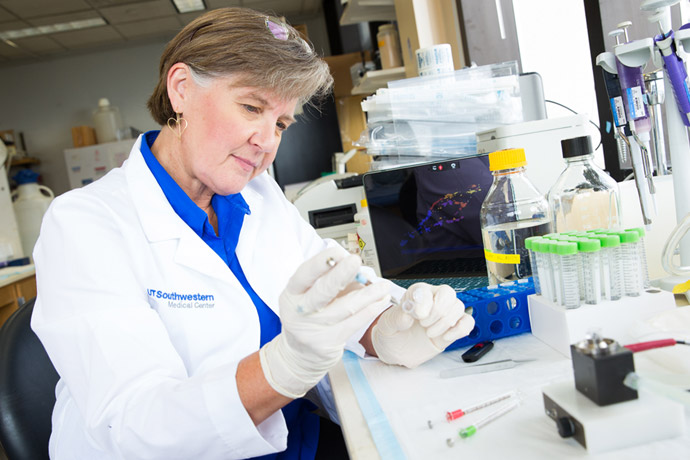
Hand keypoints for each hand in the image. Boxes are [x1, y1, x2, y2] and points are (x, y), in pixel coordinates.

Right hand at [260, 247, 390, 398]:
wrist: (301, 355)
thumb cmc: (309, 317)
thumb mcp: (310, 296)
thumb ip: (329, 281)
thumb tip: (358, 269)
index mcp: (291, 293)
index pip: (305, 274)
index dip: (321, 263)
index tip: (338, 252)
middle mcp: (299, 311)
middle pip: (322, 291)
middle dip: (341, 274)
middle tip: (356, 261)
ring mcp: (312, 330)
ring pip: (345, 308)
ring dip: (367, 294)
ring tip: (383, 285)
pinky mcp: (328, 343)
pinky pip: (354, 323)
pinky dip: (370, 310)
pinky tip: (380, 301)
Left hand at [371, 283, 474, 367]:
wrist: (397, 351)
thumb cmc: (392, 332)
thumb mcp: (386, 325)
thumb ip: (396, 318)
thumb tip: (407, 316)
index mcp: (416, 294)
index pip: (427, 289)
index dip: (424, 302)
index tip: (417, 316)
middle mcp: (432, 300)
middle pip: (448, 294)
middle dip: (437, 312)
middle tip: (423, 325)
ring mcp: (444, 314)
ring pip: (459, 307)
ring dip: (445, 322)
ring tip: (429, 333)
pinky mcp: (452, 328)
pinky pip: (467, 322)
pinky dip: (460, 330)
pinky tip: (445, 337)